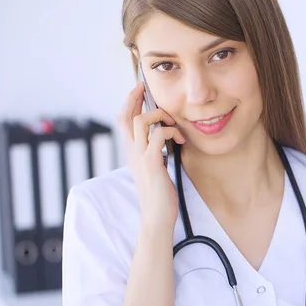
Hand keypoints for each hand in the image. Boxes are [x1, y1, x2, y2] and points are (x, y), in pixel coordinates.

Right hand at [116, 82, 185, 227]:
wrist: (156, 216)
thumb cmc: (159, 194)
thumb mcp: (155, 168)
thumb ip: (155, 152)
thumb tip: (164, 137)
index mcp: (133, 152)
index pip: (123, 121)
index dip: (129, 102)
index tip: (139, 89)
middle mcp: (132, 152)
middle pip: (125, 116)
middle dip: (135, 98)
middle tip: (146, 88)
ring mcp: (141, 157)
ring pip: (139, 121)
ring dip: (158, 115)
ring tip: (173, 123)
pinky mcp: (152, 163)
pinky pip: (158, 136)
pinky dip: (171, 131)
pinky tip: (181, 139)